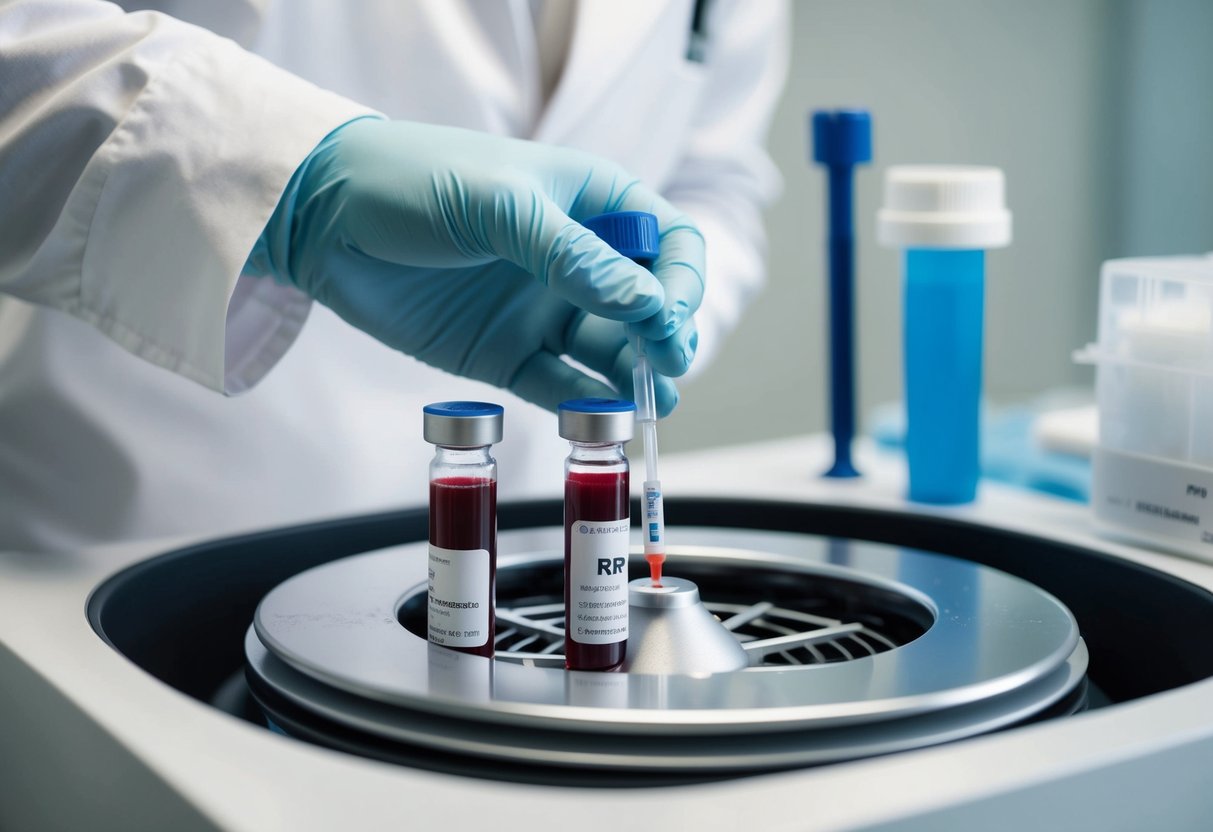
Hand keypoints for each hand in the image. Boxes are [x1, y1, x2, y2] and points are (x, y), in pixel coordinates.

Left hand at [247, 118, 703, 413]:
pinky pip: (559, 388)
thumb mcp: (501, 207)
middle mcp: (575, 259)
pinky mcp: (505, 353)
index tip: (669, 314)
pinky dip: (586, 406)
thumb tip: (648, 305)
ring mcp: (541, 309)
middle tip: (667, 365)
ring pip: (610, 354)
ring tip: (654, 406)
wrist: (322, 217)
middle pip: (647, 306)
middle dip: (666, 337)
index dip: (680, 280)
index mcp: (590, 202)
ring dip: (637, 379)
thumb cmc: (416, 181)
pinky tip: (605, 419)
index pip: (667, 243)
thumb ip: (575, 258)